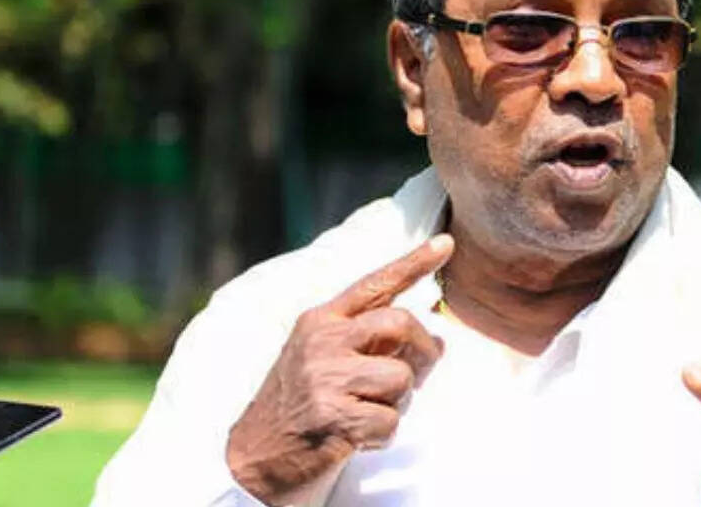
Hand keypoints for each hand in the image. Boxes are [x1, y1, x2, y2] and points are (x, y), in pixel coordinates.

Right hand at [226, 235, 453, 505]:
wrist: (253, 458)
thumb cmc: (301, 407)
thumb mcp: (324, 360)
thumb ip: (372, 343)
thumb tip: (438, 340)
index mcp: (320, 320)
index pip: (375, 283)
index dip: (414, 262)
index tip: (447, 242)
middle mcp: (321, 340)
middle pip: (402, 323)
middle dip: (423, 353)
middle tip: (415, 378)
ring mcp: (323, 376)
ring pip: (401, 378)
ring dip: (398, 404)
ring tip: (369, 413)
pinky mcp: (330, 415)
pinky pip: (391, 421)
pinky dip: (384, 436)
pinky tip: (357, 438)